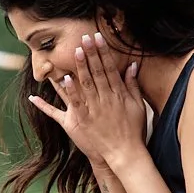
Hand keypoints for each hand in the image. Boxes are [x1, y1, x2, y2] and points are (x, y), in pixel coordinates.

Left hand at [28, 32, 148, 171]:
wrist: (125, 154)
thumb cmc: (133, 130)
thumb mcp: (137, 106)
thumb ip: (132, 85)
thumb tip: (132, 65)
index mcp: (117, 95)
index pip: (109, 69)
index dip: (103, 52)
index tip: (97, 38)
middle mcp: (104, 100)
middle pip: (96, 73)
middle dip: (89, 55)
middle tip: (83, 39)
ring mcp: (91, 111)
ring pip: (83, 87)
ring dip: (78, 70)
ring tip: (73, 53)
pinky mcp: (80, 123)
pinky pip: (68, 108)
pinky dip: (62, 96)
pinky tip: (56, 84)